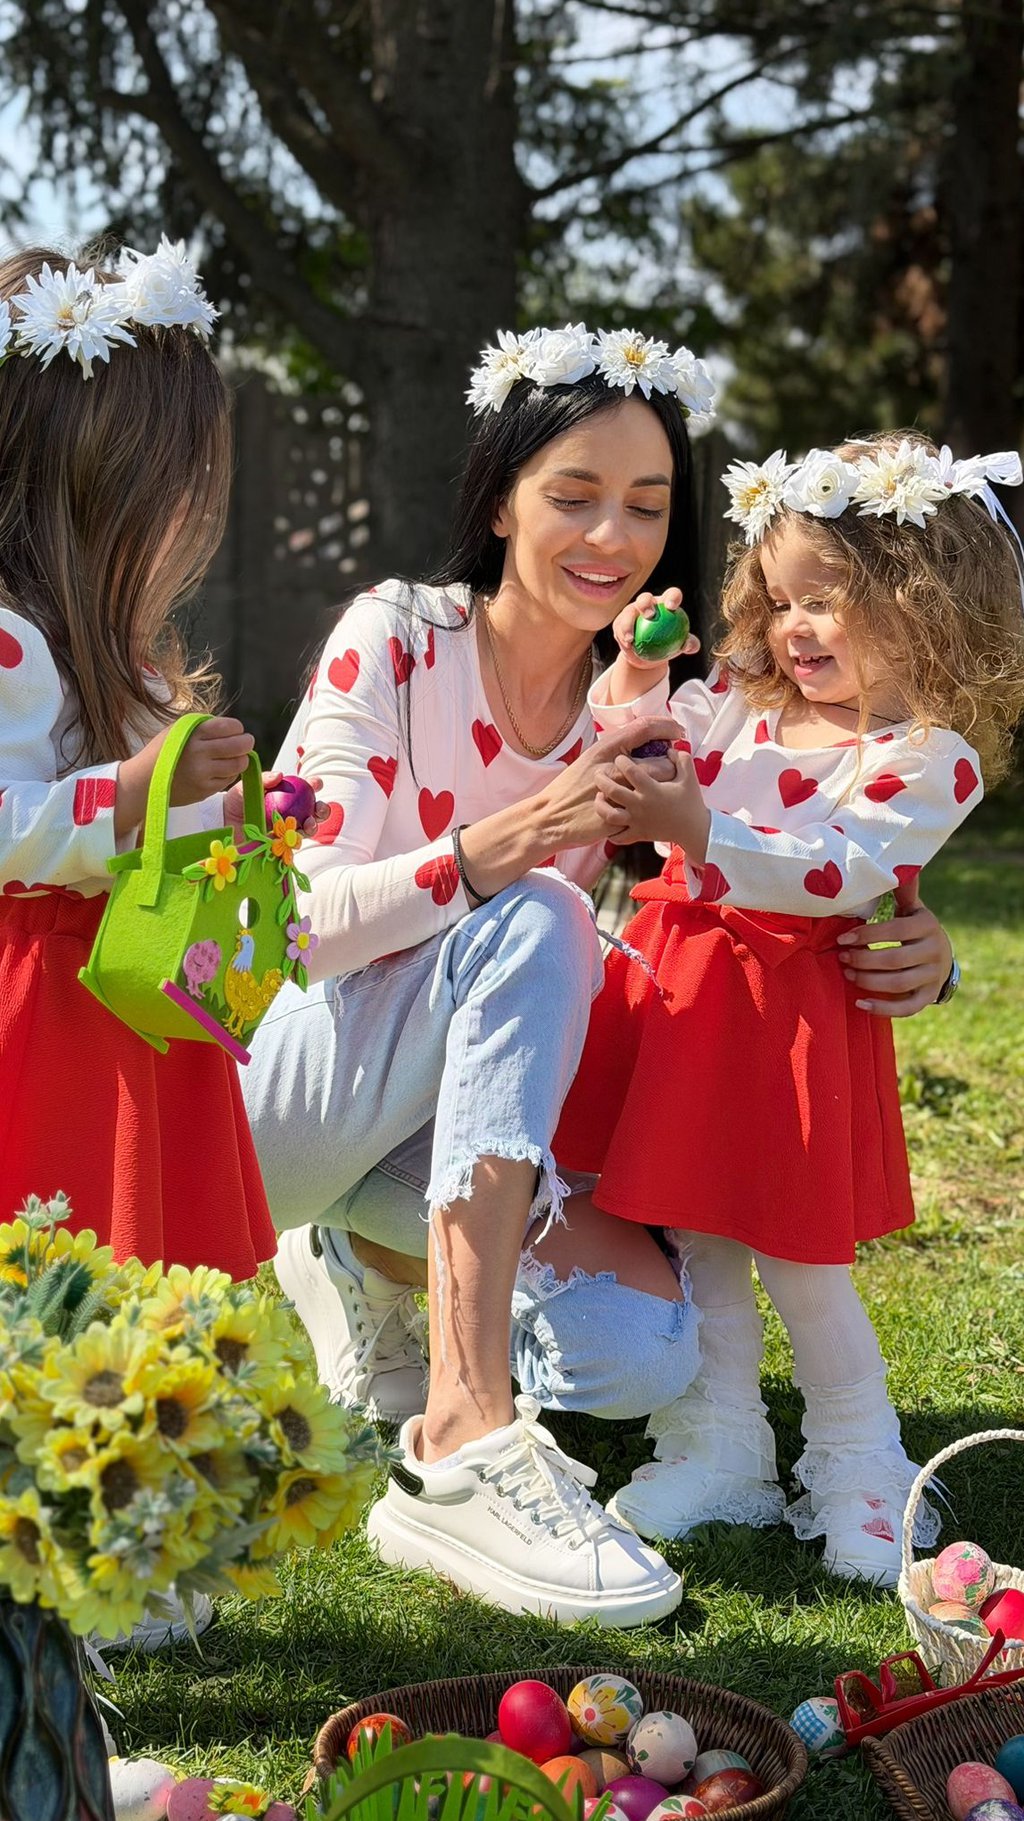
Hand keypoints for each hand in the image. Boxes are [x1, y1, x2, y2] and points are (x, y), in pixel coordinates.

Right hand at [168, 717, 254, 805]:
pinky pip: (228, 780)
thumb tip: (234, 730)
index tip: (235, 730)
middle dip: (247, 743)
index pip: (230, 727)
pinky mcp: (205, 791)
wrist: (142, 782)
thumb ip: (205, 727)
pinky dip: (228, 774)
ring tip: (233, 757)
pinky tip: (218, 770)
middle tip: (246, 743)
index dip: (237, 728)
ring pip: (238, 765)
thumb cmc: (162, 752)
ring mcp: (203, 774)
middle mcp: (199, 753)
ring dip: (240, 759)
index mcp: (193, 734)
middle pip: (240, 746)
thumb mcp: (178, 730)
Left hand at [225, 769, 328, 837]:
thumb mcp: (247, 786)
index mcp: (286, 795)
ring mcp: (286, 829)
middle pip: (313, 810)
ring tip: (309, 823)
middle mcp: (289, 812)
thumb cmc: (236, 801)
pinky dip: (297, 839)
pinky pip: (293, 842)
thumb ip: (263, 780)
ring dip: (313, 825)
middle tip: (319, 808)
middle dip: (322, 809)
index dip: (314, 785)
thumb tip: (280, 775)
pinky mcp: (280, 844)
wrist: (222, 822)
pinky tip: (295, 835)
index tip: (316, 783)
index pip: (305, 789)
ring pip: (307, 828)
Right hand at [531, 714, 681, 849]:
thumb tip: (637, 741)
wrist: (550, 816)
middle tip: (673, 770)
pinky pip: (643, 811)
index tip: (677, 732)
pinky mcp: (617, 815)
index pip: (644, 729)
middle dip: (671, 767)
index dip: (665, 727)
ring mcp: (616, 792)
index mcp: (605, 750)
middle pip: (659, 763)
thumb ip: (614, 751)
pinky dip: (649, 810)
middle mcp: (613, 768)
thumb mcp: (590, 760)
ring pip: (655, 787)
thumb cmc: (570, 787)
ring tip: (663, 792)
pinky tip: (650, 812)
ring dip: (664, 788)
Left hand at [594, 745, 710, 855]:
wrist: (694, 829)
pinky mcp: (638, 834)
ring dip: (601, 805)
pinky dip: (610, 831)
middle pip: (613, 791)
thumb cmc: (691, 801)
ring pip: (610, 815)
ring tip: (599, 797)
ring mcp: (638, 821)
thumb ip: (680, 758)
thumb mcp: (689, 776)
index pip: (630, 771)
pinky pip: (618, 836)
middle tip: (598, 773)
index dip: (621, 761)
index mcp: (652, 789)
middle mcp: (641, 805)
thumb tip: (669, 747)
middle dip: (602, 780)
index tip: (619, 758)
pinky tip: (609, 821)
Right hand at [612, 589, 699, 670]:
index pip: (671, 595)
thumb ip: (689, 644)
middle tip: (649, 616)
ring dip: (628, 623)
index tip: (672, 607)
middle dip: (645, 603)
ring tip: (631, 638)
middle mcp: (648, 604)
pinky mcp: (620, 622)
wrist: (648, 656)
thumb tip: (689, 645)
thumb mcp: (681, 646)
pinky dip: (622, 635)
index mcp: (665, 604)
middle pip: (645, 598)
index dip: (672, 597)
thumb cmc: (668, 647)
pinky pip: (619, 627)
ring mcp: (632, 611)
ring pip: (628, 612)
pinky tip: (626, 644)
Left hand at [835, 873, 953, 1016]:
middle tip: (842, 958)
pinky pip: (907, 1008)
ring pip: (898, 985)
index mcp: (928, 926)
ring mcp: (934, 976)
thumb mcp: (913, 909)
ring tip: (848, 974)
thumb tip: (901, 866)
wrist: (943, 957)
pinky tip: (860, 1004)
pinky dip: (883, 1009)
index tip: (843, 939)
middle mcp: (935, 951)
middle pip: (895, 960)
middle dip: (863, 959)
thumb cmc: (916, 929)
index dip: (867, 935)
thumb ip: (904, 892)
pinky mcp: (929, 997)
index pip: (895, 930)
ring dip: (868, 982)